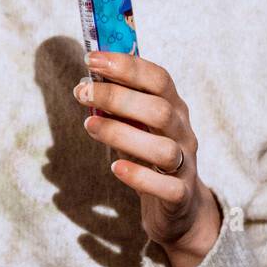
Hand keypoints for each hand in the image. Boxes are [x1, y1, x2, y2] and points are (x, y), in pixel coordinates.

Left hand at [73, 50, 222, 266]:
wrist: (180, 207)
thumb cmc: (151, 157)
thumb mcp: (138, 126)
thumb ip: (120, 107)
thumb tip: (86, 83)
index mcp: (174, 108)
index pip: (159, 79)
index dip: (127, 66)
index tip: (92, 58)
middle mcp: (183, 133)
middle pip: (160, 109)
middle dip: (118, 97)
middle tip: (82, 92)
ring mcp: (185, 164)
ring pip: (163, 148)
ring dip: (122, 134)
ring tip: (90, 125)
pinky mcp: (180, 195)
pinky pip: (166, 187)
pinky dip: (139, 176)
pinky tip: (116, 168)